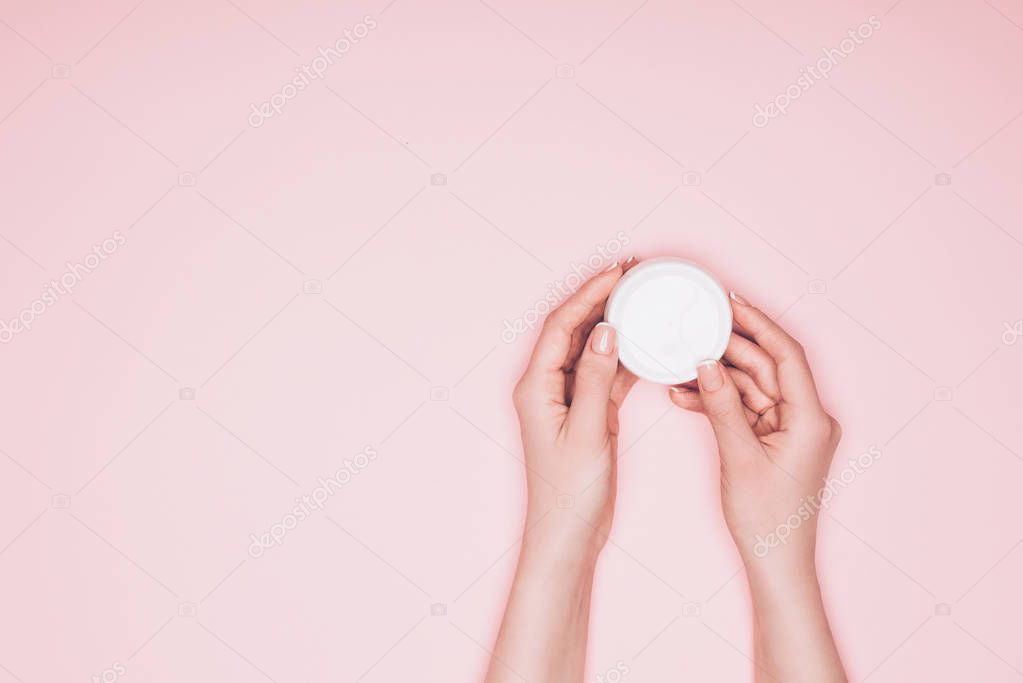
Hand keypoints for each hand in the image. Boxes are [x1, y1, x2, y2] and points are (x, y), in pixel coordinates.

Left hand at [485, 261, 637, 682]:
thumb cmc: (570, 492)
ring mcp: (567, 400)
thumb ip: (597, 379)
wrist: (568, 535)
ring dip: (614, 324)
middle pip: (574, 330)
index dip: (588, 295)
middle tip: (632, 274)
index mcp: (536, 387)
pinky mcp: (587, 414)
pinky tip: (645, 344)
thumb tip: (605, 331)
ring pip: (591, 349)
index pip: (561, 326)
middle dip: (600, 300)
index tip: (616, 272)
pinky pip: (605, 374)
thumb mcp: (587, 432)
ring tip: (641, 298)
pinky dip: (624, 357)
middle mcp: (547, 387)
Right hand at [668, 292, 846, 681]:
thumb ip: (722, 405)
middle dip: (729, 347)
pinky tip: (685, 394)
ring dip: (716, 376)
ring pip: (750, 386)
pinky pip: (743, 408)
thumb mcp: (739, 457)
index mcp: (810, 418)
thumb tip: (706, 363)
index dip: (759, 324)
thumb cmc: (767, 519)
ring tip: (680, 365)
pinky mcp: (773, 439)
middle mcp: (805, 418)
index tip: (731, 302)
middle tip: (695, 327)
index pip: (786, 355)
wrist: (775, 561)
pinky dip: (716, 400)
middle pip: (766, 366)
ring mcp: (789, 428)